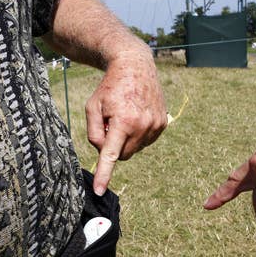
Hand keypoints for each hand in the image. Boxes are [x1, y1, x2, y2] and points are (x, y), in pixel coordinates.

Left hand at [87, 49, 166, 194]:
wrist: (135, 66)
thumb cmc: (110, 87)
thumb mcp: (92, 107)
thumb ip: (94, 133)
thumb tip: (103, 152)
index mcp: (123, 121)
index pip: (111, 154)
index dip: (104, 174)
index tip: (100, 190)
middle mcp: (142, 125)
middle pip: (122, 155)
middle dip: (114, 146)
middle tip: (110, 124)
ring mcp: (155, 125)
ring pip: (135, 149)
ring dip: (126, 140)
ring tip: (124, 115)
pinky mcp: (163, 123)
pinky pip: (145, 141)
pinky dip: (137, 134)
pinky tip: (135, 115)